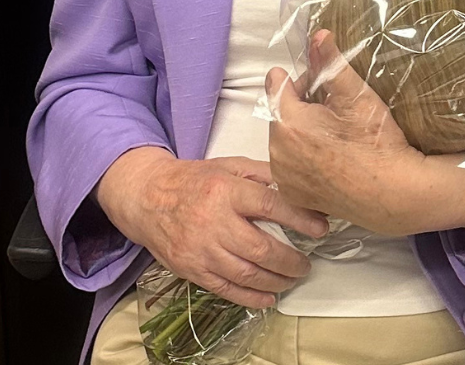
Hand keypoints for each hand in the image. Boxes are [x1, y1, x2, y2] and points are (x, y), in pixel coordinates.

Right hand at [90, 147, 329, 308]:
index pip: (270, 206)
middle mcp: (212, 221)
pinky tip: (268, 297)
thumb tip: (299, 187)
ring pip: (246, 274)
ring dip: (276, 281)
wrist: (145, 198)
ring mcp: (200, 249)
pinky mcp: (191, 269)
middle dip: (291, 261)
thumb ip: (263, 174)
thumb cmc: (192, 181)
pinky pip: (226, 289)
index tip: (320, 229)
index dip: (300, 219)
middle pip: (261, 248)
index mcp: (224, 190)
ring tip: (290, 278)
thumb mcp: (227, 166)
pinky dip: (251, 298)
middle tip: (305, 264)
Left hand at [266, 31, 464, 235]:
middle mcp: (277, 152)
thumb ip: (330, 63)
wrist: (395, 192)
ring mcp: (283, 177)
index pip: (277, 84)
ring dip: (301, 134)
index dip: (300, 81)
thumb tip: (318, 34)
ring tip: (335, 138)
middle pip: (280, 113)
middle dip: (302, 108)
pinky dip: (304, 160)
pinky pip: (290, 167)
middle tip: (335, 114)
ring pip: (285, 141)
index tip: (320, 86)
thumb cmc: (377, 141)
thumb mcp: (356, 95)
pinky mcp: (293, 195)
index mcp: (288, 122)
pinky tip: (330, 160)